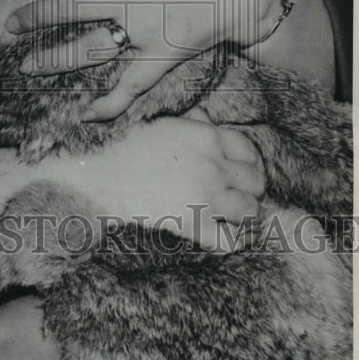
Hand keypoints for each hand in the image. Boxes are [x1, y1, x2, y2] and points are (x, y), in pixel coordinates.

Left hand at [8, 0, 279, 119]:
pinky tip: (86, 114)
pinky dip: (110, 102)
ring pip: (88, 48)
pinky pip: (132, 84)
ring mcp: (143, 29)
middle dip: (33, 17)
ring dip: (53, 59)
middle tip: (11, 25)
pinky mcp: (161, 55)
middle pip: (68, 7)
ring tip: (26, 66)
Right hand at [73, 117, 265, 249]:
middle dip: (250, 189)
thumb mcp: (163, 126)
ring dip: (244, 214)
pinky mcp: (194, 223)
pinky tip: (226, 236)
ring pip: (250, 210)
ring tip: (234, 216)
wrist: (103, 178)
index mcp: (205, 136)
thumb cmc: (129, 150)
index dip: (250, 162)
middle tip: (239, 194)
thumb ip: (192, 123)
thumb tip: (208, 117)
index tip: (242, 172)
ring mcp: (205, 195)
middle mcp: (212, 164)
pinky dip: (231, 242)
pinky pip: (229, 240)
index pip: (248, 149)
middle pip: (256, 180)